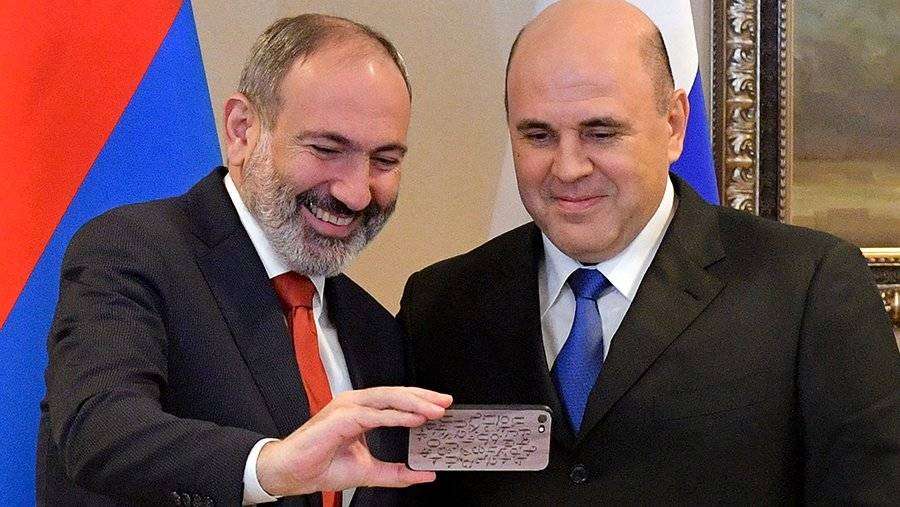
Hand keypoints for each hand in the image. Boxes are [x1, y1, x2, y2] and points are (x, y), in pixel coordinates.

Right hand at [256, 386, 451, 495]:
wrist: (292, 474)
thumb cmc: (321, 466)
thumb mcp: (369, 471)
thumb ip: (396, 472)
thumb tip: (424, 474)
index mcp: (361, 411)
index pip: (396, 400)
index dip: (420, 401)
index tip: (442, 407)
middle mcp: (355, 404)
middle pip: (396, 393)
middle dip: (423, 397)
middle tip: (446, 403)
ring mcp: (347, 408)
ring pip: (387, 398)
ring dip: (414, 403)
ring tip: (434, 411)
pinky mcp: (340, 417)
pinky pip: (374, 414)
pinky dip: (396, 415)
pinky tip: (413, 419)